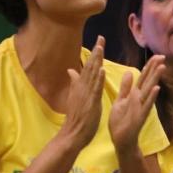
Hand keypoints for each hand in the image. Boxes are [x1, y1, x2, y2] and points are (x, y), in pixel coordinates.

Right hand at [59, 36, 105, 151]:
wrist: (72, 134)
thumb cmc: (76, 118)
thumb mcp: (76, 97)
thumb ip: (75, 82)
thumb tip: (71, 70)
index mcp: (81, 86)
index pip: (89, 66)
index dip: (94, 53)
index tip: (100, 41)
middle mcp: (82, 87)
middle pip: (90, 66)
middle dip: (96, 52)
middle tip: (101, 37)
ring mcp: (86, 94)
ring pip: (92, 74)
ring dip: (97, 60)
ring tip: (100, 47)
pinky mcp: (90, 102)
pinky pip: (95, 89)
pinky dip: (98, 78)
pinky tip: (101, 69)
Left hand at [109, 54, 164, 152]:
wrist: (121, 140)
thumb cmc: (120, 122)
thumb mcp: (120, 101)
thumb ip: (125, 87)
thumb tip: (130, 72)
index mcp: (134, 95)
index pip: (143, 77)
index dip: (149, 67)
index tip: (156, 56)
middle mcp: (140, 99)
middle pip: (148, 81)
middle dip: (154, 69)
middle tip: (162, 56)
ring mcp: (141, 107)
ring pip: (149, 90)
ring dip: (155, 79)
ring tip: (162, 67)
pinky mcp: (140, 116)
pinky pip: (147, 105)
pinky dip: (151, 97)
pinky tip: (157, 88)